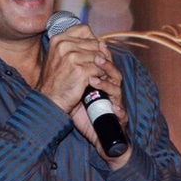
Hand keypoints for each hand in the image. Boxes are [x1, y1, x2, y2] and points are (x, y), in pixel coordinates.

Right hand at [37, 23, 108, 112]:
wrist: (50, 99)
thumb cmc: (56, 79)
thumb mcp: (59, 56)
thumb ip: (75, 46)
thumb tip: (101, 42)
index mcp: (58, 39)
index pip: (84, 29)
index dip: (92, 40)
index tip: (91, 51)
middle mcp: (64, 45)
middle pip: (95, 43)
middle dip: (99, 55)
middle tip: (95, 66)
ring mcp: (72, 57)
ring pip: (99, 57)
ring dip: (101, 67)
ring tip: (94, 74)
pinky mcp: (81, 71)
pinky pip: (100, 69)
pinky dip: (100, 76)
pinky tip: (93, 80)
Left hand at [68, 42, 131, 166]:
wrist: (97, 137)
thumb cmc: (86, 115)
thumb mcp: (76, 94)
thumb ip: (73, 78)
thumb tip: (59, 59)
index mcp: (103, 83)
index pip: (104, 64)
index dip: (100, 54)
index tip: (92, 43)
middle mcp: (111, 91)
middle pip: (114, 73)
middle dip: (106, 64)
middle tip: (96, 57)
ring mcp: (116, 104)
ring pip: (117, 90)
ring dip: (108, 83)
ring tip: (95, 79)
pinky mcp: (119, 120)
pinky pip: (121, 114)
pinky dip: (118, 110)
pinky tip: (113, 106)